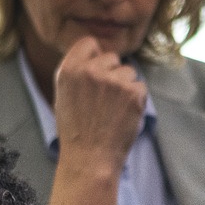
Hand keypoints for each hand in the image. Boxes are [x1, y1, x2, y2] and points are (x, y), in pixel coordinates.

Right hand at [44, 38, 146, 204]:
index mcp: (69, 69)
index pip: (89, 43)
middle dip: (112, 75)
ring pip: (129, 72)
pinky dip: (137, 102)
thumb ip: (77, 72)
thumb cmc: (76, 133)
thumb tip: (96, 55)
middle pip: (112, 58)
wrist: (90, 161)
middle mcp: (91, 70)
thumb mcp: (63, 97)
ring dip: (126, 88)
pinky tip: (123, 117)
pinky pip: (141, 87)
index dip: (95, 58)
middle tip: (104, 103)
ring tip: (112, 113)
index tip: (96, 75)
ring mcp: (113, 81)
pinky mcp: (133, 93)